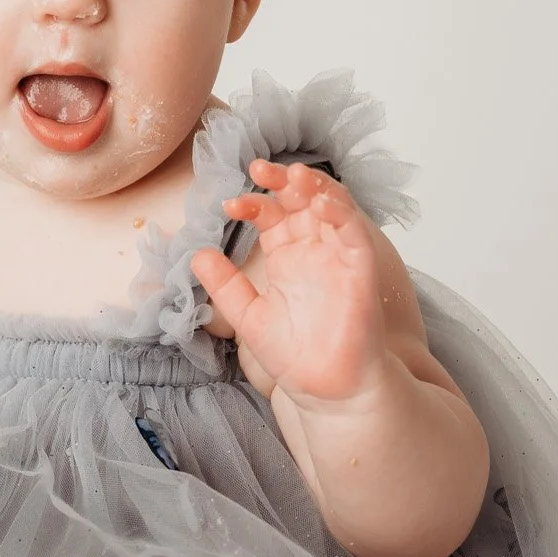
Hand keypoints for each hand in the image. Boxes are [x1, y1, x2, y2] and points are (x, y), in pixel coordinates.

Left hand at [189, 160, 389, 407]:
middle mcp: (314, 250)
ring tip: (291, 175)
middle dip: (282, 182)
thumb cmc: (294, 356)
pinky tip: (320, 202)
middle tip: (258, 168)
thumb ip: (225, 284)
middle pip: (301, 201)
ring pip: (331, 206)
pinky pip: (354, 232)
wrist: (325, 388)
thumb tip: (196, 254)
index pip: (272, 215)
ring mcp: (339, 257)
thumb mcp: (247, 315)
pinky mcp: (361, 269)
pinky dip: (340, 212)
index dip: (254, 203)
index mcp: (288, 257)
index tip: (231, 203)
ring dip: (314, 187)